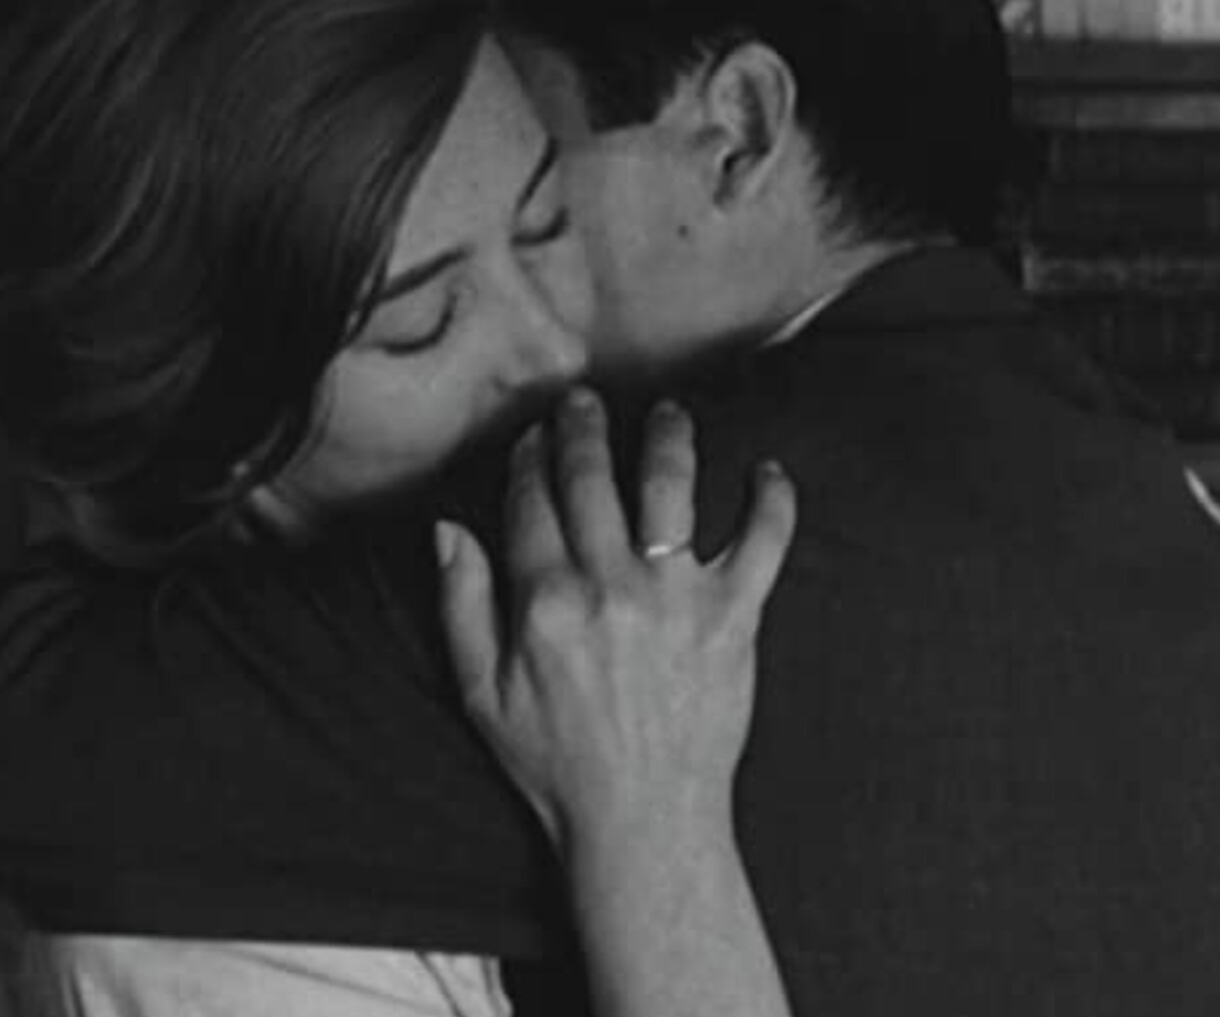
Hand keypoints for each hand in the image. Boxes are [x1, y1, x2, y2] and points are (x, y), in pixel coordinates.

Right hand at [436, 388, 797, 850]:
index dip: (527, 460)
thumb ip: (462, 604)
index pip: (530, 503)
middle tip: (584, 400)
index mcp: (544, 603)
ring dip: (668, 437)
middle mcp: (611, 587)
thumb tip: (447, 529)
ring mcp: (677, 598)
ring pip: (673, 486)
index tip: (531, 438)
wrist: (643, 819)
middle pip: (593, 479)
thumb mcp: (481, 692)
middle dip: (584, 428)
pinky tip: (769, 471)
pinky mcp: (733, 617)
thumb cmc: (556, 762)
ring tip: (667, 413)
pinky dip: (772, 500)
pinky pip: (764, 543)